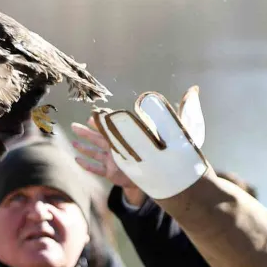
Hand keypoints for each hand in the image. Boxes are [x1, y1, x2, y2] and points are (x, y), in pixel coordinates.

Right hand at [81, 85, 208, 199]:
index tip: (95, 114)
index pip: (115, 125)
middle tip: (74, 125)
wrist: (167, 177)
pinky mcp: (114, 173)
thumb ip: (184, 110)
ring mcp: (116, 160)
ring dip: (84, 146)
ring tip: (73, 142)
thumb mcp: (179, 130)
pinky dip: (87, 164)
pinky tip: (77, 159)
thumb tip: (193, 90)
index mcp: (131, 136)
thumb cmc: (171, 152)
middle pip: (100, 137)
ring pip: (95, 151)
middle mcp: (122, 146)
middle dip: (87, 131)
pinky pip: (97, 168)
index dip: (104, 120)